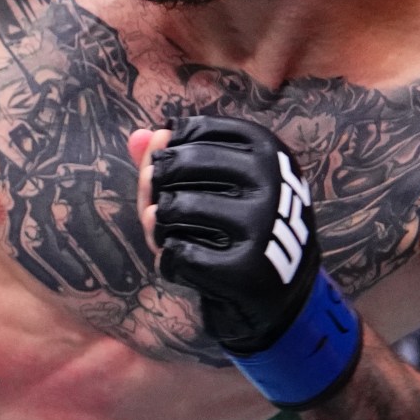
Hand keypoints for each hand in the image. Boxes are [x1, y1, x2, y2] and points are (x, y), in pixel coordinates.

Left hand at [144, 113, 322, 350]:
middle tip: (162, 209)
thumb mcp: (220, 180)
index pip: (188, 132)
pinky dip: (169, 262)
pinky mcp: (245, 268)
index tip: (175, 174)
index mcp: (267, 148)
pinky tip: (186, 266)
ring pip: (172, 209)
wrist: (280, 287)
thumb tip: (139, 138)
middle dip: (154, 188)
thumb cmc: (241, 223)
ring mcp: (261, 224)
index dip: (167, 153)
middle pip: (176, 166)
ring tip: (173, 237)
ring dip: (158, 227)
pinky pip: (176, 253)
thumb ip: (176, 154)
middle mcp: (270, 181)